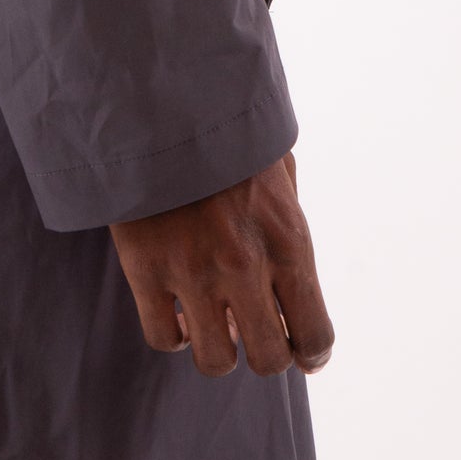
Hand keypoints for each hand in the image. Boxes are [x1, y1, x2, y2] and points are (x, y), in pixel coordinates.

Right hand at [109, 153, 333, 377]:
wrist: (160, 99)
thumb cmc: (227, 131)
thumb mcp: (278, 169)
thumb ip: (288, 224)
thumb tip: (290, 274)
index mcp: (288, 241)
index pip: (315, 335)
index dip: (312, 354)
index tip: (303, 352)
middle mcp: (246, 266)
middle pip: (269, 360)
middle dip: (266, 353)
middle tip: (254, 333)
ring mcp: (193, 271)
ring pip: (216, 360)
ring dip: (219, 349)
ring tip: (212, 324)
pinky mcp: (145, 268)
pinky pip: (164, 338)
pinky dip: (174, 337)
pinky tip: (178, 316)